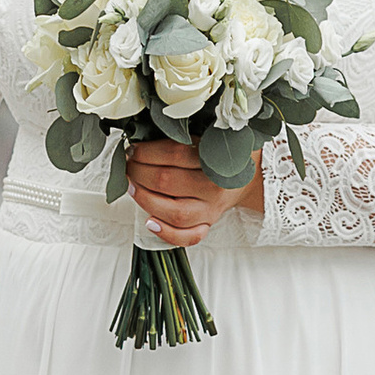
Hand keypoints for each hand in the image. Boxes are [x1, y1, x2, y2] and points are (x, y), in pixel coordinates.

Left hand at [126, 137, 264, 249]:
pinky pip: (189, 237)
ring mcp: (211, 209)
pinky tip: (150, 222)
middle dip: (139, 172)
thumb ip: (180, 138)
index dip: (146, 152)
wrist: (246, 175)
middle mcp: (214, 186)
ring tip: (132, 187)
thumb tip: (141, 138)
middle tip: (128, 166)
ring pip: (175, 212)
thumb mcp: (205, 138)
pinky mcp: (208, 224)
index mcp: (215, 158)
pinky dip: (167, 233)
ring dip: (145, 200)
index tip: (132, 150)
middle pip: (168, 181)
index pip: (174, 154)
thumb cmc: (218, 154)